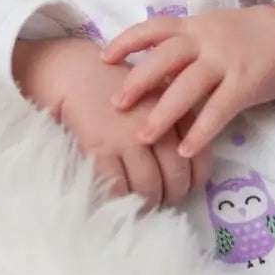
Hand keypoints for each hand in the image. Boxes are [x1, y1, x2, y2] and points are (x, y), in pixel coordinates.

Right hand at [12, 37, 210, 208]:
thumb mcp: (155, 90)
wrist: (76, 71)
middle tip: (168, 199)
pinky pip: (118, 186)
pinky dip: (122, 199)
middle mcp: (156, 125)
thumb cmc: (118, 83)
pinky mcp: (101, 147)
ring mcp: (127, 138)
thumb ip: (175, 116)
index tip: (190, 186)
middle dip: (174, 194)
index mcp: (174, 109)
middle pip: (176, 174)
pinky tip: (122, 198)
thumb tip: (188, 157)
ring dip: (150, 201)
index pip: (198, 154)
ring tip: (147, 202)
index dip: (197, 177)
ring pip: (149, 185)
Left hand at [100, 4, 274, 157]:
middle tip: (115, 105)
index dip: (126, 41)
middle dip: (137, 82)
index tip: (103, 58)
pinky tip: (184, 149)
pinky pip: (219, 109)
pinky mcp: (246, 82)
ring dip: (163, 113)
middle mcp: (205, 40)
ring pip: (188, 86)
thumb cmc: (245, 36)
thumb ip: (182, 47)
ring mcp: (226, 61)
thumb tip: (146, 72)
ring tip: (143, 137)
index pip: (153, 28)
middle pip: (164, 58)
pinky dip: (200, 130)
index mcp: (193, 27)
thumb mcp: (210, 31)